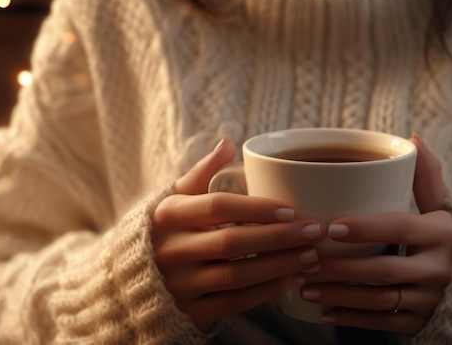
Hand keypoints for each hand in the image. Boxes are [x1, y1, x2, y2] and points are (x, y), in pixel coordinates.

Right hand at [152, 137, 323, 330]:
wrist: (138, 277)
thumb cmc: (168, 228)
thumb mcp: (176, 197)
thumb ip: (202, 171)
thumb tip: (229, 141)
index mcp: (169, 215)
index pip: (219, 207)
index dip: (257, 208)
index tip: (291, 210)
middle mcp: (171, 250)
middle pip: (233, 242)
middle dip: (279, 237)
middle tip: (313, 232)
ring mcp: (180, 283)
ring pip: (237, 275)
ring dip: (279, 266)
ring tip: (311, 256)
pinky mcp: (191, 310)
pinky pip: (235, 302)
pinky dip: (267, 291)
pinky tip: (292, 279)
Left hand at [299, 134, 451, 334]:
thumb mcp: (447, 209)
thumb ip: (428, 177)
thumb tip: (412, 138)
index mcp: (443, 234)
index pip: (400, 229)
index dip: (366, 228)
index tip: (332, 227)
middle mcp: (439, 269)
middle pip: (382, 270)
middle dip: (339, 268)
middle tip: (304, 261)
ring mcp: (431, 300)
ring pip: (378, 300)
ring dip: (338, 295)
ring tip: (304, 287)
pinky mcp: (421, 323)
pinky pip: (382, 323)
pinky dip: (351, 319)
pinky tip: (324, 312)